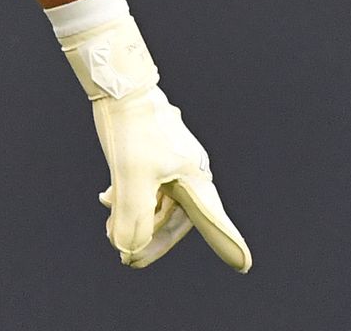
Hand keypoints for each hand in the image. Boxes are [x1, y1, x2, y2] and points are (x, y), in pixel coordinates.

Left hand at [53, 0, 251, 270]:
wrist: (119, 85)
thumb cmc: (132, 129)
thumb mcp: (129, 179)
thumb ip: (131, 218)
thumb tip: (129, 249)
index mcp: (193, 178)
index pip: (211, 220)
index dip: (226, 243)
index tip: (244, 265)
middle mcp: (189, 170)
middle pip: (176, 217)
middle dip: (150, 238)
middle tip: (127, 259)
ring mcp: (172, 160)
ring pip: (158, 200)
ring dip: (136, 216)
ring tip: (109, 228)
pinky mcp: (154, 150)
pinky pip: (146, 183)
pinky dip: (129, 195)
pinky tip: (106, 198)